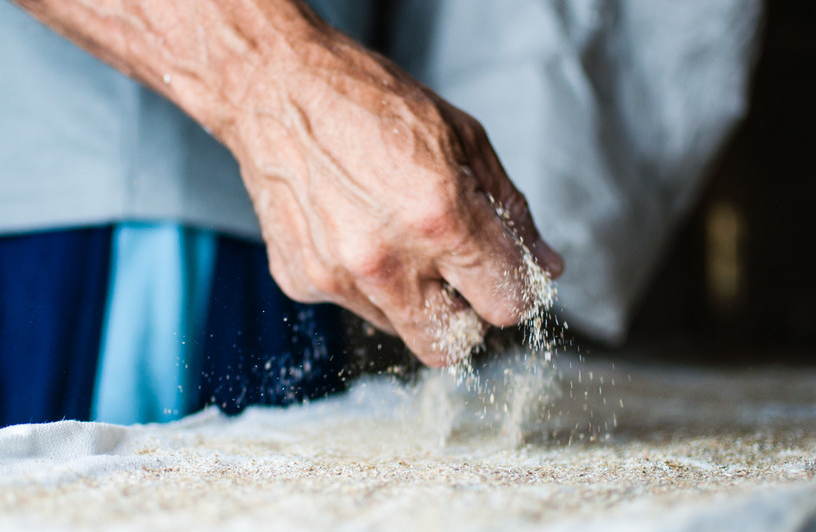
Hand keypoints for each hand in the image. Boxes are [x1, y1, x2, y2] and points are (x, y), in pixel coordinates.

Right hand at [229, 29, 562, 365]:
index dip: (513, 290)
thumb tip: (544, 267)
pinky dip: (362, 281)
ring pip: (400, 329)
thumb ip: (511, 212)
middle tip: (454, 275)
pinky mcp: (301, 282)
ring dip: (409, 297)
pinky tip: (350, 229)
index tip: (504, 276)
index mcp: (440, 218)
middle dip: (462, 316)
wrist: (275, 89)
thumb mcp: (463, 139)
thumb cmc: (370, 103)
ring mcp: (338, 277)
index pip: (505, 305)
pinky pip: (352, 305)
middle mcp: (386, 259)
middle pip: (450, 347)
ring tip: (392, 233)